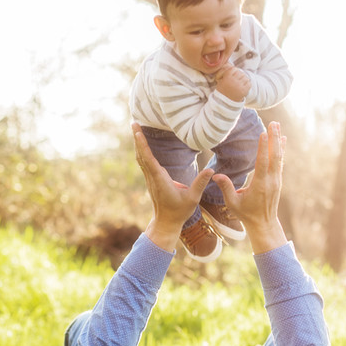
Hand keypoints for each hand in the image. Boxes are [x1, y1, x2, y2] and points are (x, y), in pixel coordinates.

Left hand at [133, 123, 213, 251]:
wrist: (166, 222)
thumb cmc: (180, 212)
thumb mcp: (193, 198)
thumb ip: (200, 183)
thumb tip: (211, 170)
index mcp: (160, 180)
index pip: (149, 160)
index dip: (143, 145)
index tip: (137, 132)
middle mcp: (152, 177)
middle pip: (142, 155)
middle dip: (137, 139)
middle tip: (134, 122)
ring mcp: (150, 178)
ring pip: (141, 158)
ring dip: (138, 143)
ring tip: (136, 128)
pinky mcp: (152, 179)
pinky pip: (144, 162)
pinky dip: (142, 150)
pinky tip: (141, 142)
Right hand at [212, 122, 286, 253]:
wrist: (263, 224)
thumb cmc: (246, 214)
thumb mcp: (232, 203)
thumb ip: (226, 188)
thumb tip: (215, 175)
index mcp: (260, 184)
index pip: (262, 162)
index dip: (263, 147)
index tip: (264, 133)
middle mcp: (271, 180)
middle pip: (274, 156)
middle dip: (274, 138)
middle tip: (273, 123)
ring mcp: (276, 180)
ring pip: (279, 157)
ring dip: (278, 141)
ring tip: (277, 126)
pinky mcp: (277, 181)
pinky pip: (280, 162)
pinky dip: (280, 150)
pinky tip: (282, 140)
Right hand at [214, 63, 250, 101]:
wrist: (224, 104)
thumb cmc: (222, 91)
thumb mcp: (220, 81)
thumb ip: (226, 74)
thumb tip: (230, 65)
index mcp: (227, 78)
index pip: (233, 69)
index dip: (233, 71)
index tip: (233, 74)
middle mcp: (233, 81)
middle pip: (240, 72)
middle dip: (239, 75)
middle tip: (237, 79)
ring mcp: (239, 86)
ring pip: (245, 77)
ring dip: (243, 79)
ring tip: (240, 83)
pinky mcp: (244, 91)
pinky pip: (249, 83)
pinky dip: (247, 84)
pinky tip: (243, 86)